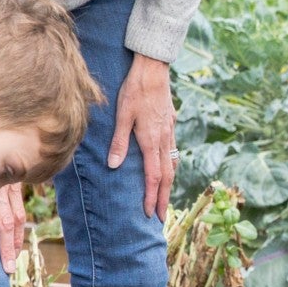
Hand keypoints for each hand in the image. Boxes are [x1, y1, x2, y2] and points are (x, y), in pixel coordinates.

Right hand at [0, 184, 27, 263]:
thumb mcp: (11, 172)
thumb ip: (11, 189)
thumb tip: (14, 209)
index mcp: (12, 188)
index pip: (19, 217)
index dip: (18, 237)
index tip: (16, 256)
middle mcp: (0, 189)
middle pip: (6, 222)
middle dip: (6, 246)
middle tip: (8, 268)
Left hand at [108, 53, 174, 217]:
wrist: (153, 69)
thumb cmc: (135, 89)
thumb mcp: (123, 115)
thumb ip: (119, 142)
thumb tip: (114, 166)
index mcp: (151, 140)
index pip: (154, 177)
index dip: (152, 197)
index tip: (149, 213)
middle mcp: (164, 139)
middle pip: (167, 176)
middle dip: (164, 198)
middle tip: (162, 217)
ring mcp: (170, 132)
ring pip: (172, 164)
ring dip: (169, 184)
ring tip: (165, 198)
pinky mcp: (170, 124)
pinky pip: (173, 152)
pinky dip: (171, 167)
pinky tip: (168, 168)